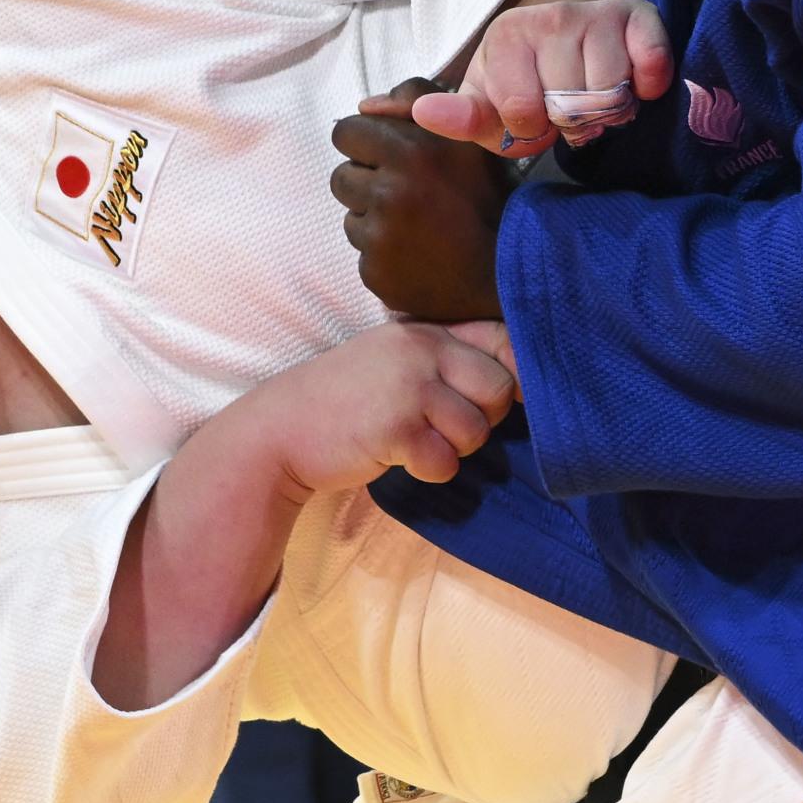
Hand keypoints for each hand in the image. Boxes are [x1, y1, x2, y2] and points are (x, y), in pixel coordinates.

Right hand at [251, 320, 517, 494]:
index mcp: (425, 331)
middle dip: (483, 418)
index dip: (519, 370)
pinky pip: (446, 463)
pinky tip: (397, 457)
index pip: (503, 338)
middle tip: (442, 426)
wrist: (281, 430)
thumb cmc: (347, 400)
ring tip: (413, 440)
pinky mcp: (396, 429)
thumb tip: (521, 383)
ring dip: (452, 449)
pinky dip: (428, 471)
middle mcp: (421, 350)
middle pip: (500, 390)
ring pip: (476, 431)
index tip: (511, 396)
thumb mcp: (395, 362)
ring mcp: (409, 388)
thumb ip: (448, 360)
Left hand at [332, 80, 513, 319]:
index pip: (346, 132)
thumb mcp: (469, 136)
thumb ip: (418, 103)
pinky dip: (383, 253)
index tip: (387, 157)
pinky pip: (363, 254)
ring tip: (413, 225)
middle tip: (403, 193)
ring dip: (373, 217)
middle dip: (366, 181)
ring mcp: (379, 238)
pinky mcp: (375, 273)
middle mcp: (389, 193)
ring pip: (350, 216)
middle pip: (341, 176)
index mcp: (411, 151)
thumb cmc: (492, 197)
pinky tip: (416, 253)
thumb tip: (365, 105)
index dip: (365, 143)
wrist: (512, 271)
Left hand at [409, 0, 670, 156]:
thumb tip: (423, 112)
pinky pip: (652, 61)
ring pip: (610, 91)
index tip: (533, 116)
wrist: (572, 40)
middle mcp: (549, 16)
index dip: (533, 130)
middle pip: (570, 104)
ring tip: (596, 99)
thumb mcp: (487, 106)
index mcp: (505, 36)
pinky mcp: (638, 14)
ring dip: (610, 110)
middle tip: (568, 110)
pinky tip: (636, 84)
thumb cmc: (525, 83)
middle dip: (572, 123)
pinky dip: (649, 84)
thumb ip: (458, 117)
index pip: (523, 112)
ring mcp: (595, 13)